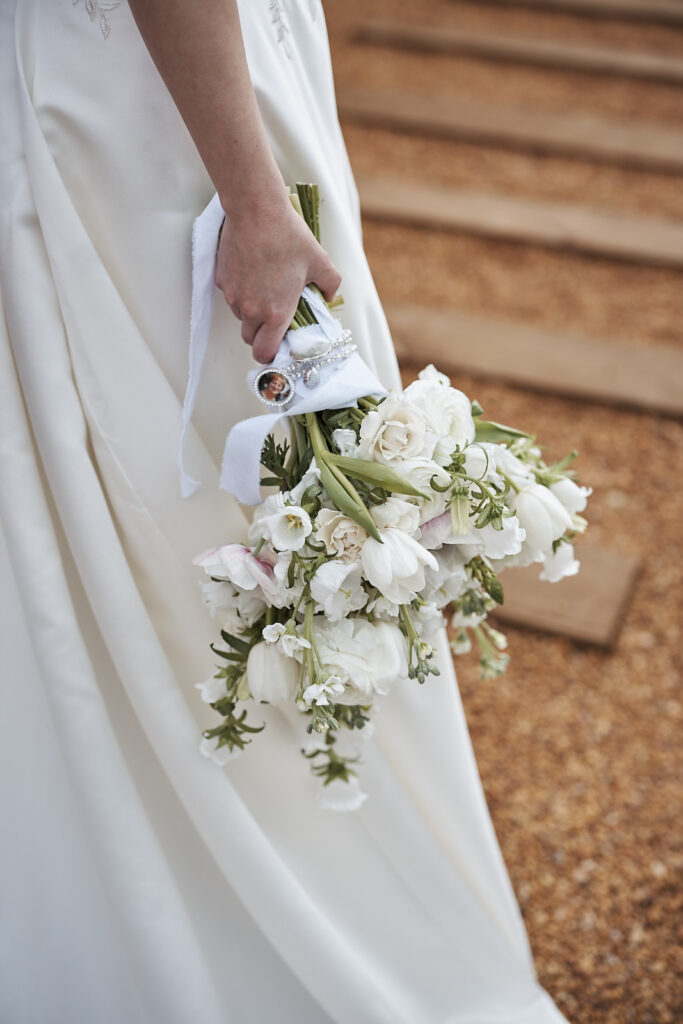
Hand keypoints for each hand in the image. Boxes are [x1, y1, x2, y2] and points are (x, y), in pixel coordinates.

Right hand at [215, 190, 341, 363]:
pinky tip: (253, 271)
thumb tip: (328, 296)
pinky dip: (240, 291)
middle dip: (261, 333)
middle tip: (274, 315)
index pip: (264, 353)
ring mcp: (233, 296)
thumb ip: (330, 284)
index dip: (270, 354)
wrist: (256, 210)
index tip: (277, 345)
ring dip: (250, 312)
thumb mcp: (320, 261)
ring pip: (240, 317)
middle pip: (250, 338)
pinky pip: (231, 296)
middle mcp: (251, 310)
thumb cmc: (289, 236)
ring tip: (265, 288)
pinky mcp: (222, 281)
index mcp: (276, 313)